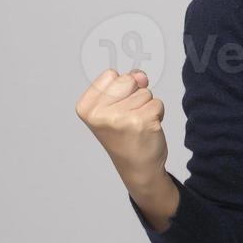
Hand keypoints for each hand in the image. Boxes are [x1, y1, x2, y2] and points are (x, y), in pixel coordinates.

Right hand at [76, 68, 168, 194]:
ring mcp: (120, 118)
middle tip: (129, 117)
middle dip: (135, 95)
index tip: (116, 109)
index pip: (111, 75)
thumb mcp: (114, 107)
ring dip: (146, 106)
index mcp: (86, 107)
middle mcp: (99, 113)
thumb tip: (141, 76)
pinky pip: (157, 103)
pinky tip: (147, 129)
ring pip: (145, 92)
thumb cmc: (125, 136)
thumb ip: (125, 83)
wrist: (137, 167)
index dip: (120, 89)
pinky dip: (157, 114)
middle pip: (128, 80)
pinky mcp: (141, 122)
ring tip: (137, 125)